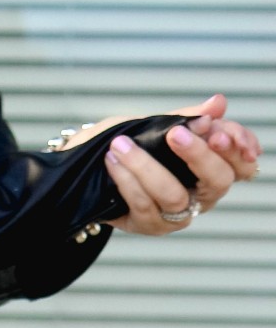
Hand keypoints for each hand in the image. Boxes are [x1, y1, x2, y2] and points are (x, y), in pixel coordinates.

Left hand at [59, 95, 260, 234]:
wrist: (86, 163)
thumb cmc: (130, 142)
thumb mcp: (156, 124)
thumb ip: (186, 117)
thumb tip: (218, 103)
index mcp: (212, 168)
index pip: (241, 164)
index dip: (237, 150)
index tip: (218, 134)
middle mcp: (201, 194)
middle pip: (218, 181)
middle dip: (199, 156)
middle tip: (175, 134)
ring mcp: (177, 213)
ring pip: (174, 195)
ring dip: (147, 166)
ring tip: (121, 144)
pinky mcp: (149, 225)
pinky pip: (143, 204)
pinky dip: (126, 179)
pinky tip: (112, 160)